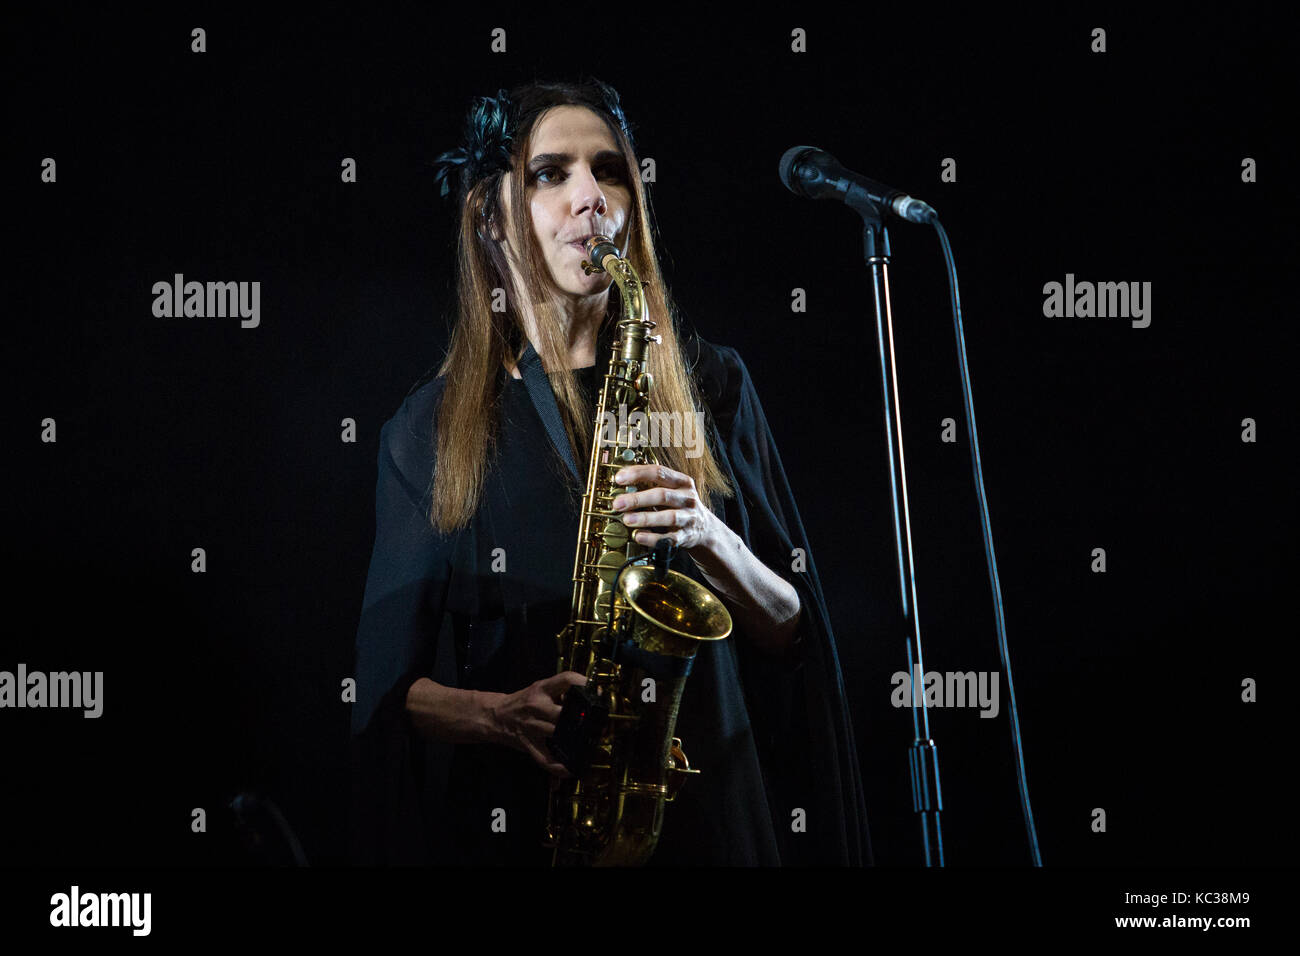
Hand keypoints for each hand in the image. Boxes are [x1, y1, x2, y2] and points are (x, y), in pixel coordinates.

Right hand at [488, 671, 587, 777]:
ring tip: (589, 747)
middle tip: (596, 724)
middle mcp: (536, 706)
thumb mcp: (540, 689)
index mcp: (542, 689)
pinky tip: (570, 768)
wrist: (496, 715)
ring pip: (556, 733)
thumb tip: (589, 695)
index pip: (566, 679)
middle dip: (580, 719)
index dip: (583, 683)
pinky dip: (558, 767)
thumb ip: (560, 692)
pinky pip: (544, 758)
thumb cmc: (523, 702)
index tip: (596, 691)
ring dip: (573, 742)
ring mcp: (532, 726)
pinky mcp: (528, 744)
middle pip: (562, 712)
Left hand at [610, 464, 724, 555]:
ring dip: (645, 518)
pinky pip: (670, 538)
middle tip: (618, 503)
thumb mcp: (672, 490)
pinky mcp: (686, 536)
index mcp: (682, 482)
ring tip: (627, 520)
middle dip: (637, 499)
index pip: (659, 472)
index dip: (638, 474)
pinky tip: (639, 536)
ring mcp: (688, 517)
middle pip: (662, 495)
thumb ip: (651, 485)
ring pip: (668, 517)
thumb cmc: (680, 505)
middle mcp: (687, 498)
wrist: (704, 528)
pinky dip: (653, 538)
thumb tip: (621, 482)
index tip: (619, 478)